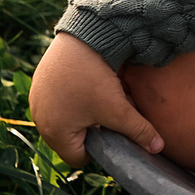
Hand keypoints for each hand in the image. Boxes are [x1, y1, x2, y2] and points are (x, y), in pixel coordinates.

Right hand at [30, 33, 165, 167]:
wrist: (80, 37)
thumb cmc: (95, 79)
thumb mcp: (119, 109)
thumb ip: (139, 132)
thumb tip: (158, 148)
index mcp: (55, 133)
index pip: (78, 157)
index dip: (99, 149)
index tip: (113, 134)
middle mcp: (40, 119)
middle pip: (70, 138)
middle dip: (91, 130)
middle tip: (109, 114)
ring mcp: (37, 99)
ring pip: (64, 117)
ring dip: (82, 113)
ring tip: (99, 97)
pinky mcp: (40, 81)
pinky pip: (57, 98)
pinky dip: (73, 96)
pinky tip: (87, 82)